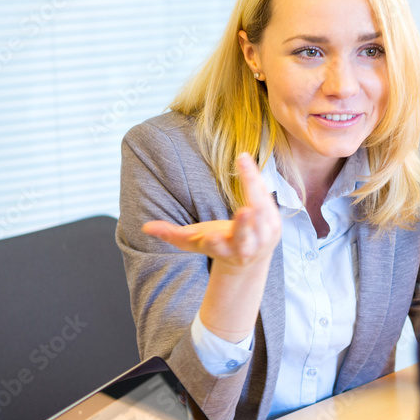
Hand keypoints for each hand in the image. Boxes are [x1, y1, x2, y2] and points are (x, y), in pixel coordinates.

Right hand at [142, 153, 280, 273]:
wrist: (249, 259)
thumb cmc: (218, 245)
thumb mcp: (193, 241)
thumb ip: (170, 234)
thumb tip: (146, 227)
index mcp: (223, 250)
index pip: (218, 247)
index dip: (216, 242)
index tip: (213, 236)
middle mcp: (246, 246)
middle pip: (245, 235)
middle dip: (245, 225)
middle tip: (246, 210)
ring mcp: (263, 236)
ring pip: (261, 211)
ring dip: (252, 186)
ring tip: (243, 162)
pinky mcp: (274, 223)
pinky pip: (266, 197)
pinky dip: (256, 179)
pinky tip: (244, 160)